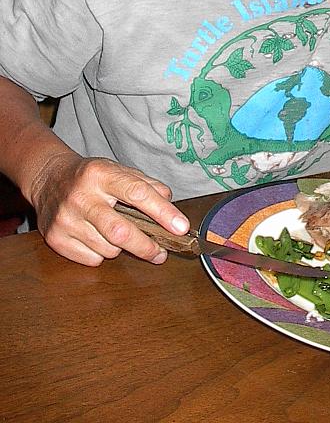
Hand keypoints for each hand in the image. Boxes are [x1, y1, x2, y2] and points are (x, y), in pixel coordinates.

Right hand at [30, 151, 189, 266]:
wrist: (48, 178)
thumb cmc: (91, 176)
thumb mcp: (118, 170)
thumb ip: (145, 184)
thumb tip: (169, 202)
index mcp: (102, 174)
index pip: (137, 193)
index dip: (163, 212)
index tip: (181, 227)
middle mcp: (82, 196)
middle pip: (121, 231)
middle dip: (146, 246)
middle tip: (161, 252)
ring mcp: (66, 219)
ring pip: (108, 248)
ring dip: (122, 248)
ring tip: (118, 234)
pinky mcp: (55, 238)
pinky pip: (91, 259)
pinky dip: (102, 254)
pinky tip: (97, 238)